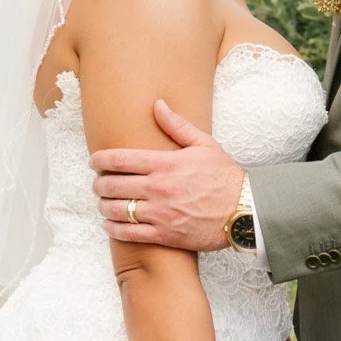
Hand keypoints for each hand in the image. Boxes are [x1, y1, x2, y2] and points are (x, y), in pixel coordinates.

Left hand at [93, 103, 244, 251]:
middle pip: (113, 186)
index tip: (94, 161)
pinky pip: (130, 234)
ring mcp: (161, 214)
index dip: (100, 160)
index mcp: (165, 164)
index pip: (120, 160)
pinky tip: (109, 224)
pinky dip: (114, 229)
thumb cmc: (224, 177)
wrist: (245, 211)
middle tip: (98, 183)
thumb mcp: (204, 145)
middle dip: (99, 184)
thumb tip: (157, 105)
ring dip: (104, 206)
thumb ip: (176, 126)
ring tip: (103, 203)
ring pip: (117, 210)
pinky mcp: (165, 235)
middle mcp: (159, 189)